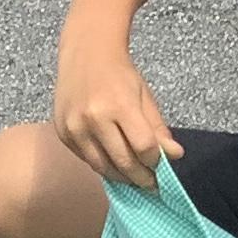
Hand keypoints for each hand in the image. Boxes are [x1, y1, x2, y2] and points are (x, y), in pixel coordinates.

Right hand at [52, 41, 179, 189]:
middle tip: (151, 184)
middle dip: (141, 178)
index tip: (161, 169)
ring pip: (102, 168)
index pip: (144, 148)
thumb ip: (158, 129)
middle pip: (123, 163)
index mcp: (120, 105)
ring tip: (134, 179)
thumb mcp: (144, 97)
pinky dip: (102, 165)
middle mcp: (94, 118)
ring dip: (122, 178)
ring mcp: (75, 127)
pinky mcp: (63, 134)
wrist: (85, 53)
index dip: (156, 162)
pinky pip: (86, 160)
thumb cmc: (119, 74)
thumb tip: (175, 156)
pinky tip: (114, 164)